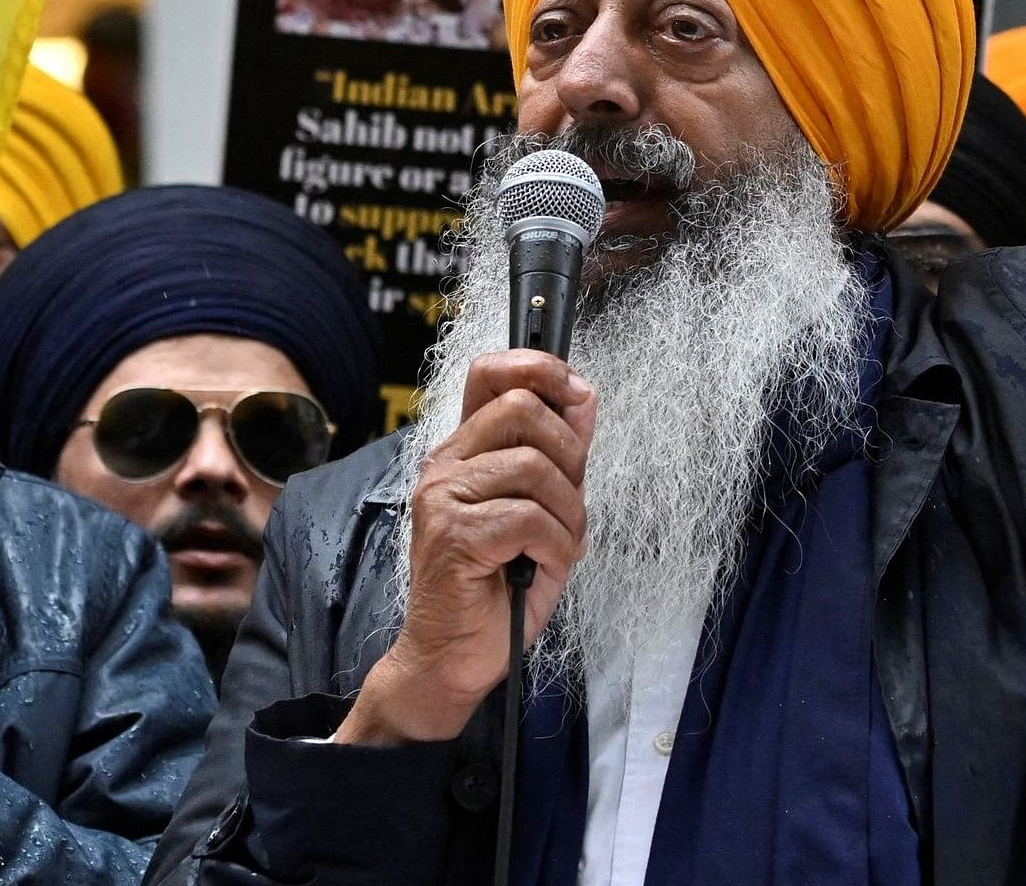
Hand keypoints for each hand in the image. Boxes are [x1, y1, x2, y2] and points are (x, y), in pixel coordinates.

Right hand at [334, 351, 594, 745]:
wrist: (455, 657)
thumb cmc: (499, 589)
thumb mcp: (544, 511)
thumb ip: (560, 455)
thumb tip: (583, 396)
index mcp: (464, 452)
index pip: (491, 373)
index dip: (539, 367)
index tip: (577, 391)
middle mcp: (445, 465)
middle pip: (523, 408)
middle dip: (569, 455)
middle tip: (567, 504)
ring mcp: (442, 498)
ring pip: (532, 466)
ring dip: (566, 512)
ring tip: (557, 546)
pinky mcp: (452, 534)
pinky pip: (528, 517)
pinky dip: (555, 545)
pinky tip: (542, 565)